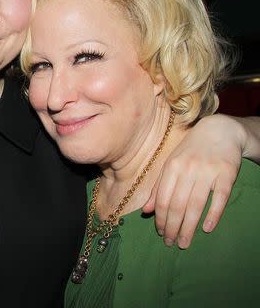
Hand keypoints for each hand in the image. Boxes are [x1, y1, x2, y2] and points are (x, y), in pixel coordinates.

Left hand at [142, 114, 243, 248]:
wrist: (220, 131)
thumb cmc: (191, 151)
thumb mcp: (172, 164)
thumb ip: (159, 187)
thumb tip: (146, 210)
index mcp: (172, 167)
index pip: (163, 198)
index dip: (161, 218)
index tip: (161, 233)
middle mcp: (188, 169)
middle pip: (178, 204)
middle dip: (173, 227)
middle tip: (171, 243)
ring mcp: (207, 172)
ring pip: (196, 205)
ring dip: (189, 227)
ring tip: (184, 242)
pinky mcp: (226, 175)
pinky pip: (219, 199)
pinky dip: (213, 215)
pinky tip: (206, 229)